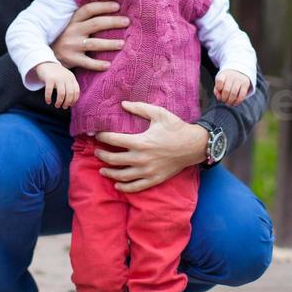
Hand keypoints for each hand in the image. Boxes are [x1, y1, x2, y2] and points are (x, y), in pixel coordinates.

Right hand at [35, 62, 79, 108]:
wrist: (45, 63)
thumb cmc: (56, 74)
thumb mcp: (66, 77)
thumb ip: (70, 86)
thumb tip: (71, 102)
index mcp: (72, 78)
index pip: (76, 91)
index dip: (74, 100)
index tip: (70, 104)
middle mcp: (66, 77)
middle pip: (70, 94)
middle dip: (67, 102)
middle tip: (64, 107)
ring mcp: (58, 78)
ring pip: (61, 94)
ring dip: (59, 102)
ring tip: (57, 105)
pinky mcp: (49, 79)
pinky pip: (49, 92)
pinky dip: (48, 98)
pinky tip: (48, 101)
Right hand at [51, 1, 128, 70]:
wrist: (49, 55)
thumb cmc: (66, 38)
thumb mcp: (72, 25)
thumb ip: (86, 20)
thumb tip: (111, 11)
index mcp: (73, 21)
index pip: (89, 9)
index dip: (103, 6)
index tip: (117, 6)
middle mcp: (72, 31)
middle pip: (95, 24)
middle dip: (112, 22)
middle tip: (127, 21)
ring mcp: (72, 46)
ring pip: (94, 44)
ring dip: (109, 43)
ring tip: (122, 44)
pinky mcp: (72, 60)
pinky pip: (87, 63)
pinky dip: (98, 64)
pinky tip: (108, 65)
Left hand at [93, 101, 208, 191]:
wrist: (194, 145)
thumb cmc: (176, 128)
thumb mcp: (159, 113)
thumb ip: (139, 108)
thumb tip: (123, 103)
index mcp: (141, 142)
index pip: (114, 140)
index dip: (102, 137)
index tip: (97, 135)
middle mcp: (141, 159)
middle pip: (114, 160)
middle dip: (102, 155)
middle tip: (96, 152)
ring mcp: (147, 171)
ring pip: (122, 175)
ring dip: (109, 172)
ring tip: (101, 169)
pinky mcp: (154, 179)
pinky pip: (135, 187)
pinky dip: (124, 187)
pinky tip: (117, 184)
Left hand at [214, 69, 249, 105]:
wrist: (238, 72)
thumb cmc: (226, 80)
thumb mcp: (219, 82)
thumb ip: (217, 90)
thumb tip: (219, 97)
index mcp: (223, 74)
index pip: (219, 81)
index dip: (218, 88)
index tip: (219, 90)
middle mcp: (231, 76)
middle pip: (226, 90)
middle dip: (224, 98)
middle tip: (224, 100)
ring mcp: (239, 80)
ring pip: (234, 93)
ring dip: (230, 101)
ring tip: (228, 103)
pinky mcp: (246, 84)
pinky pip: (242, 95)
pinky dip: (237, 101)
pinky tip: (234, 103)